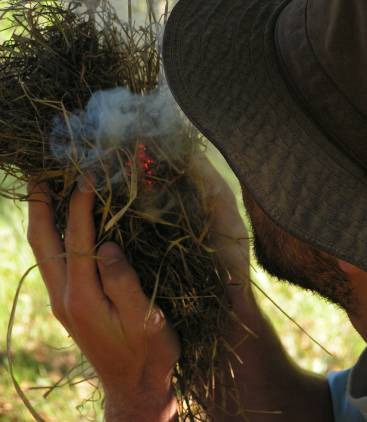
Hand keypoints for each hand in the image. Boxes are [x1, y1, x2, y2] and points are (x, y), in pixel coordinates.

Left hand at [27, 179, 178, 421]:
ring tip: (48, 191)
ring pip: (44, 250)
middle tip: (43, 175)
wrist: (134, 385)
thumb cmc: (148, 353)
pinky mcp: (70, 304)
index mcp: (82, 297)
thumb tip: (106, 245)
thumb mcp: (145, 319)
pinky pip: (54, 260)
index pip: (77, 238)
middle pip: (43, 241)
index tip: (87, 175)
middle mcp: (64, 297)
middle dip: (40, 205)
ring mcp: (63, 301)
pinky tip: (64, 224)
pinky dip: (54, 234)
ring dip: (43, 218)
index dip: (81, 204)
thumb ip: (123, 282)